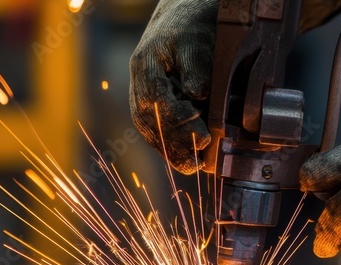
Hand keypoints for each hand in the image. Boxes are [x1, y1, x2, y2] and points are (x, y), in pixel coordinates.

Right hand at [129, 0, 216, 174]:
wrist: (178, 23)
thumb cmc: (189, 30)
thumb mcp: (196, 41)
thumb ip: (196, 66)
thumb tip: (198, 93)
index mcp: (145, 68)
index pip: (159, 104)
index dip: (182, 124)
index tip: (203, 135)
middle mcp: (137, 89)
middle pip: (153, 126)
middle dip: (179, 147)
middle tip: (203, 159)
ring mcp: (140, 103)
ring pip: (153, 137)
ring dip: (175, 154)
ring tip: (197, 165)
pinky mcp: (148, 114)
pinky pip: (157, 137)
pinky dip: (173, 150)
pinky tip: (190, 159)